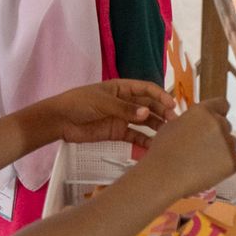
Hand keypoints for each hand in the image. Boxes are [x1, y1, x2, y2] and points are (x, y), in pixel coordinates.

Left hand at [48, 80, 175, 144]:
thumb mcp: (102, 102)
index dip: (160, 96)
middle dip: (162, 113)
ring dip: (156, 127)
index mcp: (122, 88)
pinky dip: (144, 141)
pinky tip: (154, 147)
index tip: (172, 105)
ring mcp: (122, 118)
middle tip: (174, 124)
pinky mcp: (117, 132)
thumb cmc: (80, 103)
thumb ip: (125, 109)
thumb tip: (147, 113)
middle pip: (148, 106)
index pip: (146, 89)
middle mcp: (125, 102)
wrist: (60, 120)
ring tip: (168, 136)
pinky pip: (135, 136)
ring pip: (144, 121)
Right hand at [138, 99, 235, 195]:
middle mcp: (218, 123)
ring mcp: (228, 142)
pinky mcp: (234, 161)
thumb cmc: (163, 152)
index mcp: (203, 111)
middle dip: (217, 135)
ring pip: (231, 143)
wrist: (164, 176)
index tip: (216, 120)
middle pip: (226, 126)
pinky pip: (235, 160)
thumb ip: (193, 120)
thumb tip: (200, 123)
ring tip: (202, 161)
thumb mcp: (174, 125)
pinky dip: (225, 165)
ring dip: (222, 149)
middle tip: (202, 148)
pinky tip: (208, 170)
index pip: (222, 104)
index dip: (219, 112)